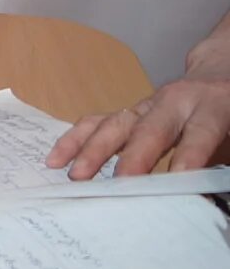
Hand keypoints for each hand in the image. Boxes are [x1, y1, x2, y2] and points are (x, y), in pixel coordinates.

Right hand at [48, 72, 229, 178]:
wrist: (220, 74)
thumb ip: (221, 158)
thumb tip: (205, 194)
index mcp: (213, 106)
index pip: (200, 133)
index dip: (188, 156)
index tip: (177, 180)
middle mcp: (175, 101)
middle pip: (150, 129)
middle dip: (133, 156)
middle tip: (120, 182)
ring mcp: (146, 104)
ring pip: (115, 124)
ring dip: (93, 150)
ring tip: (76, 175)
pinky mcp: (128, 111)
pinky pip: (97, 121)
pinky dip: (75, 139)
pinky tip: (56, 158)